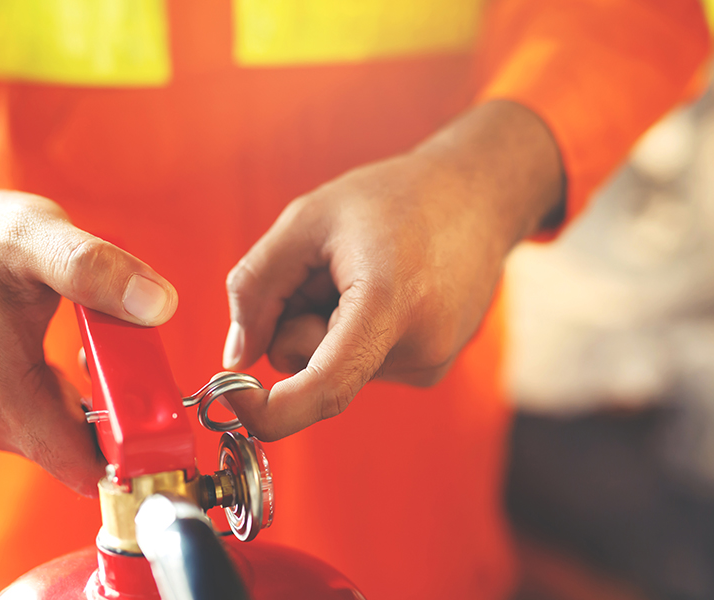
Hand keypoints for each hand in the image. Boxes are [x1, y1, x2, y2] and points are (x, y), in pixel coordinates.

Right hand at [0, 165, 176, 495]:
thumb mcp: (38, 237)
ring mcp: (0, 420)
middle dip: (134, 418)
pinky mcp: (9, 410)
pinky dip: (96, 397)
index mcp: (3, 393)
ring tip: (116, 343)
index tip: (170, 414)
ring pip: (83, 440)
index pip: (85, 466)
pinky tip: (98, 354)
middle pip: (91, 454)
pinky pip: (68, 423)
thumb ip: (96, 269)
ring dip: (116, 403)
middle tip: (145, 358)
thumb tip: (159, 304)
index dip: (139, 451)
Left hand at [222, 100, 563, 440]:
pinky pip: (358, 364)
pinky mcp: (430, 368)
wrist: (479, 195)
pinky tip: (383, 289)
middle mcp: (418, 348)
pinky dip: (352, 332)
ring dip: (327, 324)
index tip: (233, 400)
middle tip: (324, 269)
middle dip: (296, 324)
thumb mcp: (307, 219)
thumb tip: (235, 358)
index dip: (269, 410)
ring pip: (332, 367)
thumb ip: (256, 286)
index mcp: (389, 306)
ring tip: (366, 273)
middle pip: (312, 368)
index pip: (324, 389)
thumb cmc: (396, 197)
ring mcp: (430, 364)